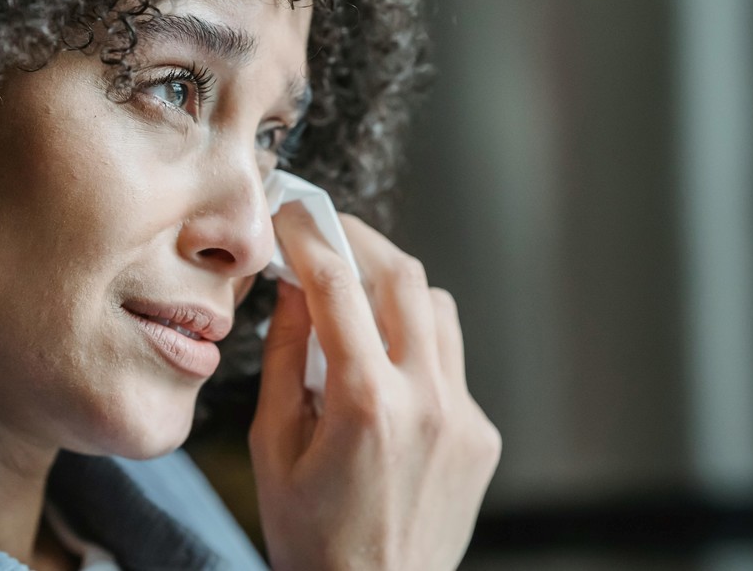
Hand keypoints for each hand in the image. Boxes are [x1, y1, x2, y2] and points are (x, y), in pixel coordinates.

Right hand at [249, 203, 500, 570]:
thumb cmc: (311, 538)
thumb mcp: (272, 447)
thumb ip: (283, 359)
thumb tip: (295, 290)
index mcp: (365, 404)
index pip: (336, 285)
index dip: (309, 235)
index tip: (292, 214)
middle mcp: (427, 401)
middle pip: (404, 277)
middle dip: (361, 241)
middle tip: (328, 234)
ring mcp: (463, 417)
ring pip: (438, 311)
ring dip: (395, 292)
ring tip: (356, 304)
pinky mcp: (481, 435)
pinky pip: (451, 364)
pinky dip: (416, 350)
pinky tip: (385, 378)